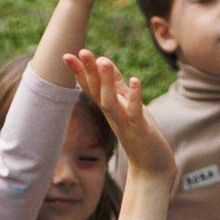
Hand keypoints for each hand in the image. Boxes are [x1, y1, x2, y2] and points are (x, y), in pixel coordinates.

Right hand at [66, 49, 173, 180]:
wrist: (151, 167)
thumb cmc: (140, 135)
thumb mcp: (128, 105)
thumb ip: (118, 85)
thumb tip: (105, 62)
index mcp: (109, 109)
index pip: (90, 88)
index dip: (79, 72)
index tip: (67, 55)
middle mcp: (113, 115)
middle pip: (96, 92)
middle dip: (89, 72)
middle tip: (82, 51)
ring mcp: (124, 123)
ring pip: (110, 102)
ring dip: (107, 82)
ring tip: (104, 61)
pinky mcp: (140, 130)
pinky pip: (134, 112)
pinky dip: (134, 97)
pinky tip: (135, 80)